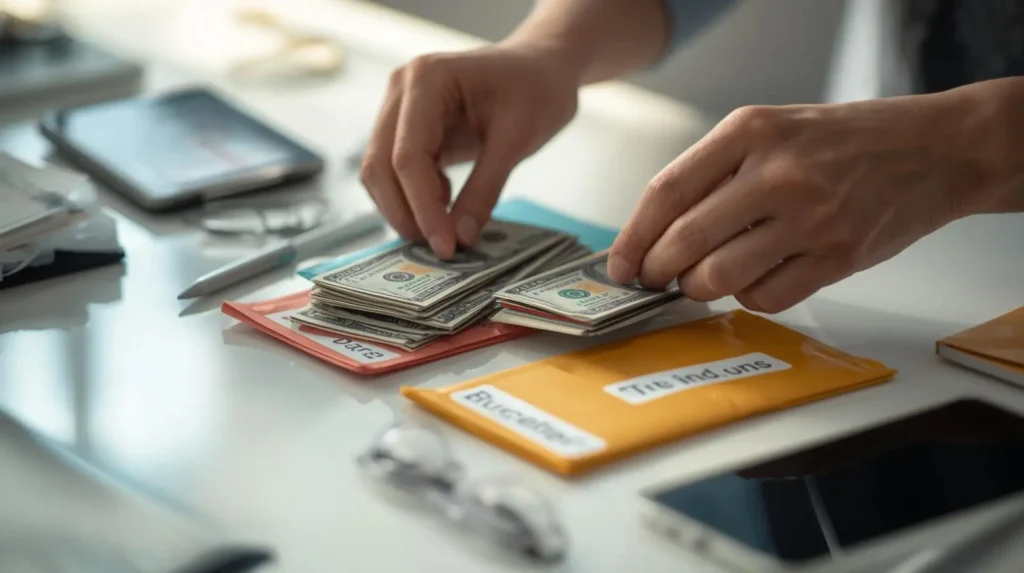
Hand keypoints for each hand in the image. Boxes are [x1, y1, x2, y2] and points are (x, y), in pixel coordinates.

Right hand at [360, 44, 579, 258]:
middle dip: (405, 213)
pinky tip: (447, 203)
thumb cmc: (537, 89)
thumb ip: (486, 188)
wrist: (541, 67)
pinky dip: (414, 198)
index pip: (407, 155)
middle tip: (441, 248)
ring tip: (448, 228)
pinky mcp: (406, 129)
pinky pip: (395, 172)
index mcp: (426, 79)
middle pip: (379, 165)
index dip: (422, 207)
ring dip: (406, 209)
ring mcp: (398, 108)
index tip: (445, 246)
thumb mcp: (519, 138)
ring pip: (379, 172)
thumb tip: (460, 237)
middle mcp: (401, 89)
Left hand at [607, 90, 1002, 312]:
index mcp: (750, 131)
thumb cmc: (842, 141)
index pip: (666, 191)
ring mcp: (812, 217)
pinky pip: (767, 298)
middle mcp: (778, 172)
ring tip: (702, 279)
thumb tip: (653, 232)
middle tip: (653, 278)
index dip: (632, 236)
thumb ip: (715, 172)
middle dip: (657, 271)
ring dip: (698, 289)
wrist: (935, 149)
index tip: (619, 264)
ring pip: (720, 278)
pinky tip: (753, 280)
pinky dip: (747, 298)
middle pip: (686, 241)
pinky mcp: (839, 256)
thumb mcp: (772, 129)